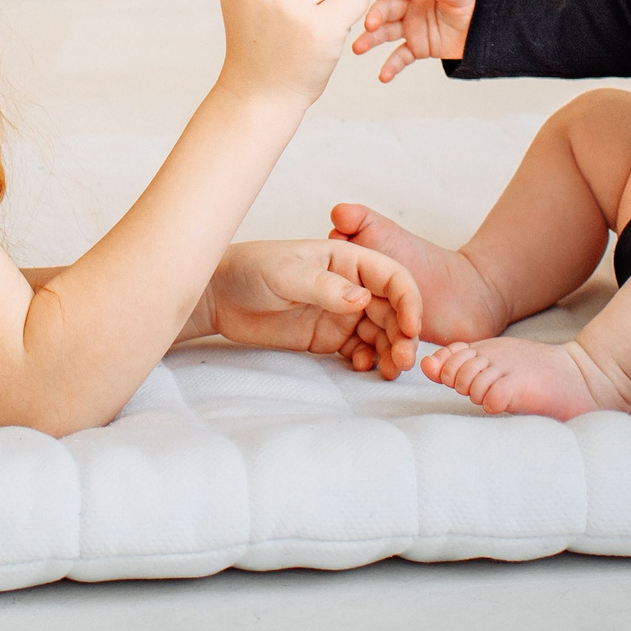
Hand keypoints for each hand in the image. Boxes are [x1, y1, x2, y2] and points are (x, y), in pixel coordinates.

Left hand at [197, 239, 421, 378]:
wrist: (220, 297)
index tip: (411, 328)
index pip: (392, 277)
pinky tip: (363, 368)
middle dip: (404, 334)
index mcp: (346, 259)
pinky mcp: (328, 336)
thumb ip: (324, 286)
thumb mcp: (286, 274)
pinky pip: (360, 349)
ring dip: (391, 351)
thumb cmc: (250, 271)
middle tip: (403, 360)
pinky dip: (368, 360)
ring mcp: (341, 312)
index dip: (409, 301)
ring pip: (381, 332)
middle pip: (393, 309)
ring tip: (389, 371)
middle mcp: (350, 285)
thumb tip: (362, 299)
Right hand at [351, 0, 477, 80]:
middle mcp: (409, 6)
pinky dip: (392, 66)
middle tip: (369, 25)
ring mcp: (411, 27)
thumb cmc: (470, 3)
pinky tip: (384, 76)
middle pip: (388, 9)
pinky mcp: (416, 47)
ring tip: (358, 48)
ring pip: (386, 32)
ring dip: (371, 39)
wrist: (482, 29)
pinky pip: (401, 57)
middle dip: (376, 16)